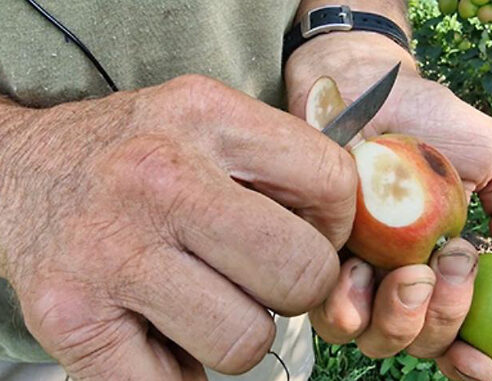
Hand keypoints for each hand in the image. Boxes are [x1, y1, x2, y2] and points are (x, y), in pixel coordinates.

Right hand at [0, 75, 357, 379]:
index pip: (333, 183)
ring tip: (202, 300)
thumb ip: (280, 165)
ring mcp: (113, 253)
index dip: (336, 223)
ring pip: (246, 342)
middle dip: (298, 287)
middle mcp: (160, 180)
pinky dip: (180, 373)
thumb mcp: (207, 122)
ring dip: (239, 334)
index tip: (308, 233)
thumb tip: (348, 235)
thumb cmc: (130, 153)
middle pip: (300, 272)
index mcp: (206, 117)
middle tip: (263, 277)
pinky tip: (163, 333)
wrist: (18, 169)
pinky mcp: (72, 318)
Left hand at [285, 33, 491, 380]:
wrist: (367, 88)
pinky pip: (323, 308)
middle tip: (452, 264)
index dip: (465, 360)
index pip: (452, 334)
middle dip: (440, 320)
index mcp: (437, 268)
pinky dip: (346, 304)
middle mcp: (393, 280)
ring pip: (368, 336)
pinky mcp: (311, 257)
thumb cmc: (431, 122)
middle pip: (413, 342)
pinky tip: (358, 266)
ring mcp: (351, 272)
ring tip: (408, 271)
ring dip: (397, 319)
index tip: (482, 363)